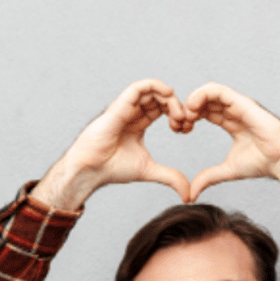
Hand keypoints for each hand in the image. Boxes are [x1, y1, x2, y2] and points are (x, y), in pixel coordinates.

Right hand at [33, 79, 192, 208]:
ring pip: (150, 90)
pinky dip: (155, 86)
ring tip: (178, 116)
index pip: (162, 109)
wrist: (91, 171)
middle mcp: (131, 113)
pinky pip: (137, 88)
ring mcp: (124, 109)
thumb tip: (188, 194)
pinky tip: (169, 95)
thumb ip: (170, 177)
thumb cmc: (112, 169)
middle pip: (158, 98)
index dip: (178, 114)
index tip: (187, 129)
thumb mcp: (149, 170)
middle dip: (177, 106)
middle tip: (185, 122)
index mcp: (138, 124)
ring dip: (170, 98)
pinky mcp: (118, 107)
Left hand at [181, 83, 279, 197]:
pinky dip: (201, 95)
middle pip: (205, 101)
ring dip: (192, 101)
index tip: (179, 130)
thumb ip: (209, 177)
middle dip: (187, 110)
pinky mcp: (243, 102)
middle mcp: (235, 111)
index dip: (189, 118)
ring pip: (209, 91)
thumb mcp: (228, 170)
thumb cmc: (264, 163)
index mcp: (232, 123)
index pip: (205, 112)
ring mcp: (239, 105)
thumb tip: (191, 193)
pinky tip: (193, 109)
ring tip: (186, 116)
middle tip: (178, 124)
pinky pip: (217, 90)